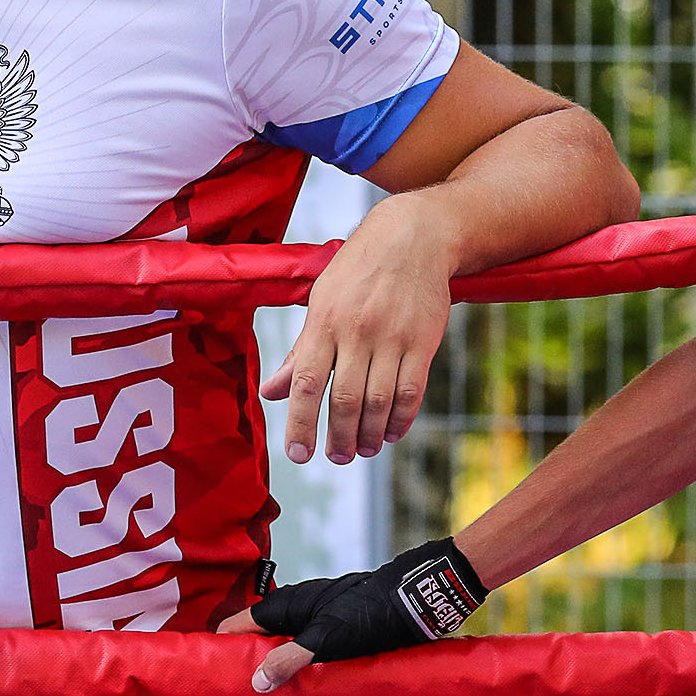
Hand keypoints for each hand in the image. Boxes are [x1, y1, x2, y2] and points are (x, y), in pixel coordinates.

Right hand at [217, 538, 487, 694]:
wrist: (415, 605)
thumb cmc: (367, 613)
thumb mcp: (324, 640)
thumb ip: (288, 662)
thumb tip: (257, 684)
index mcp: (283, 610)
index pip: (236, 629)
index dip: (226, 655)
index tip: (228, 684)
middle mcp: (295, 620)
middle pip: (268, 659)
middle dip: (283, 689)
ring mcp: (316, 632)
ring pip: (300, 670)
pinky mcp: (338, 644)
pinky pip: (325, 672)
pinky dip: (335, 691)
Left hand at [264, 195, 454, 463]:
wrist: (413, 237)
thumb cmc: (358, 272)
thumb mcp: (321, 301)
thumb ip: (300, 352)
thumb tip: (271, 392)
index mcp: (324, 322)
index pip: (307, 383)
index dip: (301, 424)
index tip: (298, 454)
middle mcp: (357, 331)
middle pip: (345, 400)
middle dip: (339, 438)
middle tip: (338, 458)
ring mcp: (393, 337)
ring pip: (380, 402)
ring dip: (370, 435)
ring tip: (364, 450)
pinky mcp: (423, 341)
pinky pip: (412, 391)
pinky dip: (401, 419)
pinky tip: (392, 432)